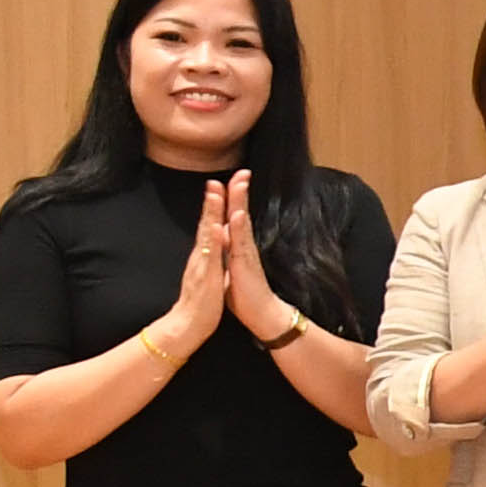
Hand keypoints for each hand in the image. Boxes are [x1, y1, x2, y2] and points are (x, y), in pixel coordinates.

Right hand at [161, 181, 238, 353]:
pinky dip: (212, 240)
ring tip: (215, 192)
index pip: (209, 225)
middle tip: (217, 179)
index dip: (214, 207)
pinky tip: (215, 226)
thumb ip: (210, 258)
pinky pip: (209, 255)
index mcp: (204, 255)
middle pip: (206, 222)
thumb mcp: (209, 274)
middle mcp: (201, 256)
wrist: (189, 325)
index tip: (219, 186)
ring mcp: (202, 264)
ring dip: (211, 213)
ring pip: (206, 234)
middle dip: (213, 200)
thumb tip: (213, 245)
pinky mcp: (205, 276)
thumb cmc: (202, 301)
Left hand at [214, 177, 303, 339]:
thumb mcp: (231, 270)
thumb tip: (224, 243)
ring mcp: (246, 253)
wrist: (261, 315)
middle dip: (239, 192)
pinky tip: (238, 213)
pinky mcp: (245, 264)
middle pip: (240, 213)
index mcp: (237, 247)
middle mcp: (243, 246)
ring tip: (239, 183)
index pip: (234, 218)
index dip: (232, 199)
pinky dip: (240, 226)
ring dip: (240, 202)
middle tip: (242, 171)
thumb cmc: (245, 295)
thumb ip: (228, 255)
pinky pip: (241, 242)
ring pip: (241, 222)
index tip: (232, 180)